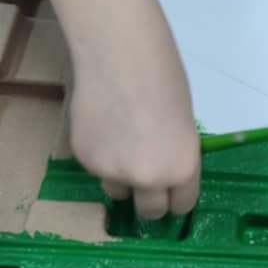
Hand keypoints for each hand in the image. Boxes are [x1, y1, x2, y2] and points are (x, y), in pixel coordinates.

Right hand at [69, 20, 200, 220]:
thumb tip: (164, 165)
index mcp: (180, 167)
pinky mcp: (84, 161)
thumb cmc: (164, 76)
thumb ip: (173, 152)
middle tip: (148, 177)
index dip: (178, 198)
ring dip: (123, 177)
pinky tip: (104, 123)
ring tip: (124, 139)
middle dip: (150, 199)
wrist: (121, 56)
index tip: (173, 194)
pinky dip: (102, 155)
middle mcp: (147, 179)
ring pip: (118, 190)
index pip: (181, 204)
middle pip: (150, 211)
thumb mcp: (183, 120)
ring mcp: (112, 172)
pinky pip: (98, 168)